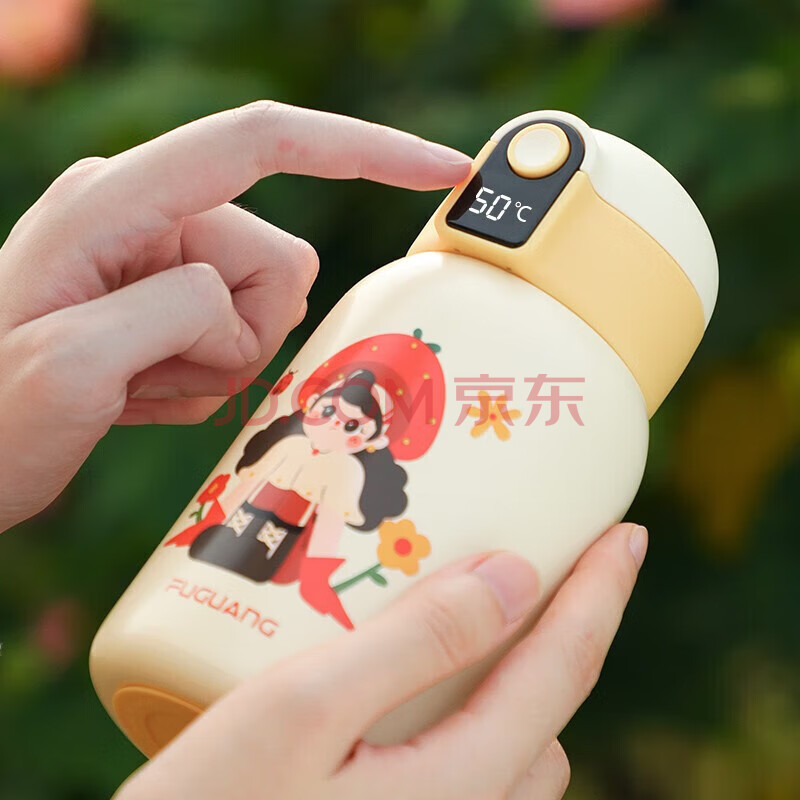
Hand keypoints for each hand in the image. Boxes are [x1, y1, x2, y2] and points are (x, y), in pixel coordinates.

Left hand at [0, 101, 470, 532]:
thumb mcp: (70, 365)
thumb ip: (172, 307)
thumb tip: (237, 291)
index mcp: (115, 200)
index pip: (264, 144)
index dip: (366, 149)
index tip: (444, 169)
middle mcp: (144, 213)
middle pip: (279, 262)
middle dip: (244, 334)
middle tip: (162, 375)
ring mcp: (157, 258)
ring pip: (267, 308)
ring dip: (220, 363)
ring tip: (144, 389)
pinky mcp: (166, 300)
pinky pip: (240, 338)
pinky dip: (204, 379)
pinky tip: (143, 395)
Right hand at [117, 522, 647, 799]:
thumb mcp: (301, 710)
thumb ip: (413, 643)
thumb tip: (515, 576)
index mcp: (459, 784)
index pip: (564, 670)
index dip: (602, 594)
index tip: (628, 533)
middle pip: (543, 709)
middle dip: (557, 631)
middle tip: (531, 559)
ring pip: (506, 741)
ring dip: (505, 669)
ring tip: (462, 604)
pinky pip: (463, 762)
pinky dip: (462, 704)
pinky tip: (403, 675)